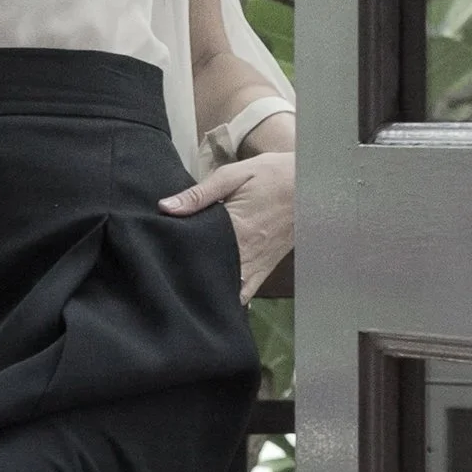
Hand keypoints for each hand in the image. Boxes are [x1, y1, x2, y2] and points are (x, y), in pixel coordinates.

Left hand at [161, 148, 293, 300]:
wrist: (311, 181)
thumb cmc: (270, 175)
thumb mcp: (233, 175)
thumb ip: (199, 194)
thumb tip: (165, 208)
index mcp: (236, 227)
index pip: (199, 251)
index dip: (178, 257)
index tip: (161, 258)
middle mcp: (248, 251)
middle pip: (212, 273)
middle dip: (191, 277)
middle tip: (169, 276)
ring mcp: (260, 262)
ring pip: (230, 287)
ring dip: (211, 288)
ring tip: (188, 288)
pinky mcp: (268, 266)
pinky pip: (248, 290)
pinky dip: (233, 296)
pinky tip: (217, 296)